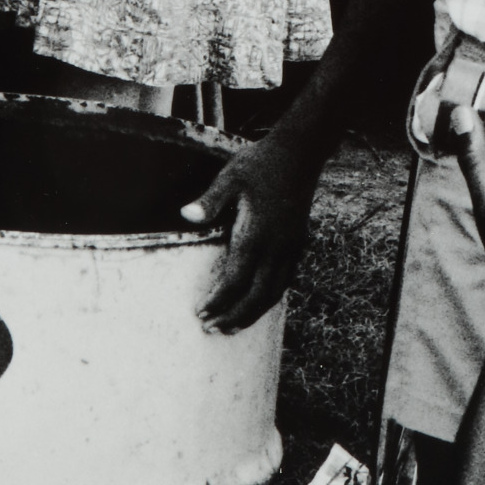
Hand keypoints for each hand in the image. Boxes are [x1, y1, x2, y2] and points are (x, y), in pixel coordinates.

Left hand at [180, 131, 316, 331]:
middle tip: (212, 330)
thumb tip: (186, 215)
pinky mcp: (298, 244)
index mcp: (256, 234)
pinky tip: (259, 302)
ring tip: (232, 327)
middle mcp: (276, 247)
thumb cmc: (260, 163)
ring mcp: (290, 247)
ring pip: (273, 293)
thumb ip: (210, 200)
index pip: (235, 280)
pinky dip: (270, 298)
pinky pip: (285, 281)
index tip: (201, 313)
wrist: (299, 154)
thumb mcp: (231, 176)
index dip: (218, 301)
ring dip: (252, 314)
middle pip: (256, 296)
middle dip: (233, 317)